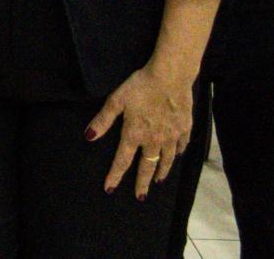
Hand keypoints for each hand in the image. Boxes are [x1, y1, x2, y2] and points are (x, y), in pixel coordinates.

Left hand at [86, 63, 195, 199]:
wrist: (171, 77)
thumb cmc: (141, 86)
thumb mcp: (116, 100)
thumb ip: (103, 120)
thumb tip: (89, 137)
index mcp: (134, 134)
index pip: (122, 160)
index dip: (115, 175)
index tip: (110, 189)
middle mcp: (153, 140)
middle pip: (147, 166)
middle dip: (142, 183)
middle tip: (140, 197)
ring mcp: (171, 136)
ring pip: (166, 160)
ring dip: (161, 172)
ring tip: (158, 181)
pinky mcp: (185, 128)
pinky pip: (181, 146)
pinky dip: (177, 154)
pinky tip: (176, 156)